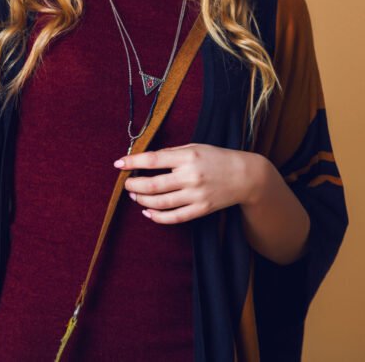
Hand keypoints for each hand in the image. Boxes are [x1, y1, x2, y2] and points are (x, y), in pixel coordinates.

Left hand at [114, 143, 264, 223]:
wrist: (245, 176)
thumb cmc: (216, 158)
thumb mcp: (194, 147)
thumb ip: (171, 153)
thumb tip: (146, 159)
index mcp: (188, 156)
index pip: (153, 159)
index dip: (133, 162)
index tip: (119, 164)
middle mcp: (191, 176)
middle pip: (153, 185)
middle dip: (134, 186)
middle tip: (126, 184)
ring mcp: (196, 195)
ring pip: (161, 203)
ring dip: (142, 201)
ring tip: (135, 197)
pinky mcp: (201, 209)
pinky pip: (174, 217)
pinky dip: (158, 217)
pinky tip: (148, 212)